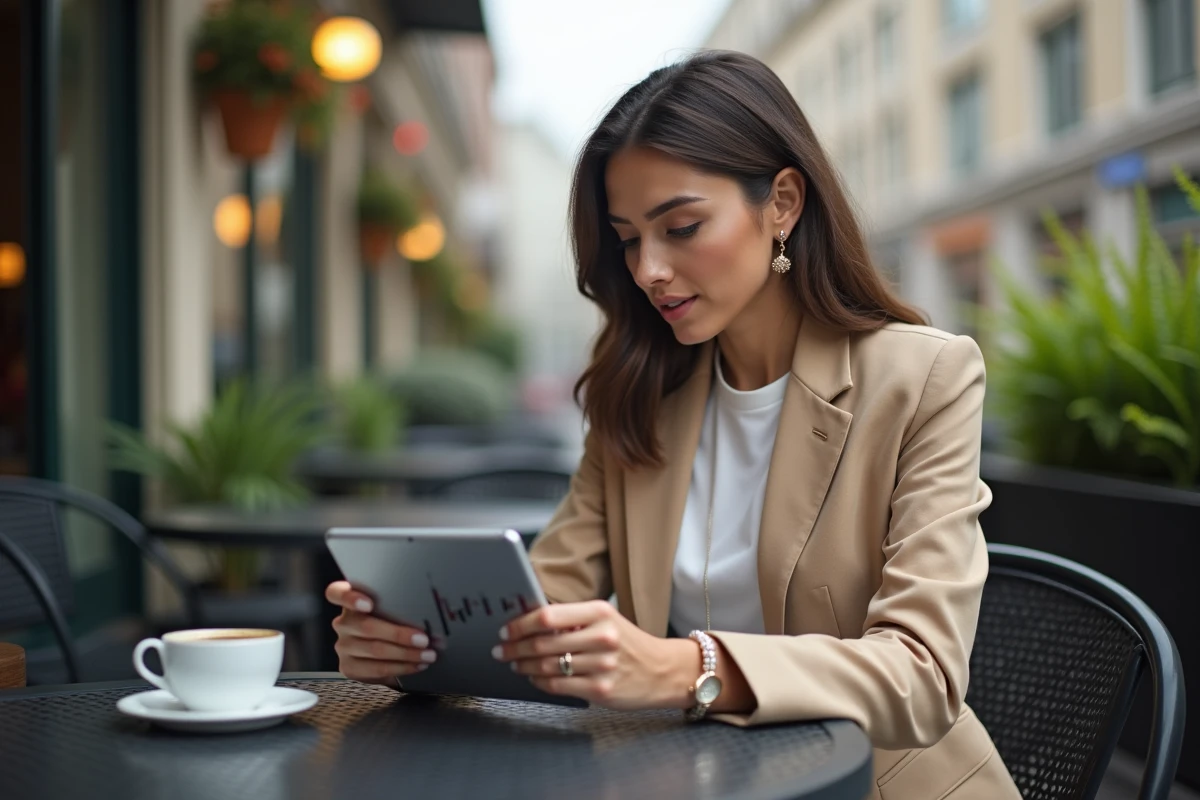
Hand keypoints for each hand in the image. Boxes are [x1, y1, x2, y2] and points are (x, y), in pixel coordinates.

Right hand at [325, 581, 438, 685]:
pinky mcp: (348, 667)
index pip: (336, 593)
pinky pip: (376, 669)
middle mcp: (343, 623)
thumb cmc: (392, 622)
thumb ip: (397, 605)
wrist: (385, 653)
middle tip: (423, 639)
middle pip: (366, 626)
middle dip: (398, 634)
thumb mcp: (392, 609)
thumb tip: (429, 609)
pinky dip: (401, 667)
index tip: (368, 604)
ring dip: (405, 654)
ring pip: (374, 649)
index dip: (350, 598)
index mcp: (349, 601)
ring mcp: (343, 646)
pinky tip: (416, 665)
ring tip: (427, 654)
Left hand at [493, 599, 696, 709]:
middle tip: (502, 650)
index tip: (506, 630)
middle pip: (543, 642)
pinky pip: (558, 686)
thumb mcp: (605, 620)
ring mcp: (602, 665)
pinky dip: (539, 682)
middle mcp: (602, 637)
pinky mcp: (601, 690)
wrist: (663, 671)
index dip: (520, 624)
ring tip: (516, 664)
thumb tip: (527, 621)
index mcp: (599, 612)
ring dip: (524, 666)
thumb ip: (572, 619)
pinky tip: (534, 678)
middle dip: (515, 647)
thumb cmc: (628, 643)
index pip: (548, 616)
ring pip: (547, 665)